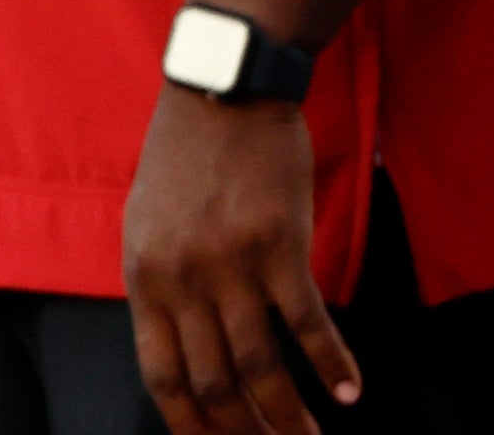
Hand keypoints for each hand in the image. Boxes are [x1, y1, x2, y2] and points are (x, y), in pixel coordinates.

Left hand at [123, 89, 359, 434]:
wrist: (219, 93)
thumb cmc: (184, 160)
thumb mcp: (147, 224)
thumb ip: (162, 286)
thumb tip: (179, 348)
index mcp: (144, 277)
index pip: (161, 375)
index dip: (190, 424)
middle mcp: (181, 279)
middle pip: (214, 382)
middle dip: (246, 431)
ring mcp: (229, 264)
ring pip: (260, 365)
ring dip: (290, 415)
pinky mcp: (278, 246)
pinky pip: (306, 323)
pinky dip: (332, 363)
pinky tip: (350, 391)